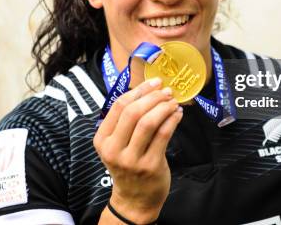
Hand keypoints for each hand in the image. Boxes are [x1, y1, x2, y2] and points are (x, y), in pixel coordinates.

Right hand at [94, 78, 182, 223]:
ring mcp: (132, 159)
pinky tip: (177, 115)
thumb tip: (148, 89)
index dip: (138, 90)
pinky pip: (163, 135)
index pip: (118, 107)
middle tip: (166, 91)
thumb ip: (126, 120)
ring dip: (164, 107)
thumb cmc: (128, 164)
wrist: (135, 198)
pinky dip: (172, 120)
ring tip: (173, 102)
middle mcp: (113, 149)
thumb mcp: (118, 143)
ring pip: (148, 122)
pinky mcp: (150, 166)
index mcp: (102, 139)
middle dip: (153, 97)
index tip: (154, 82)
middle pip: (133, 112)